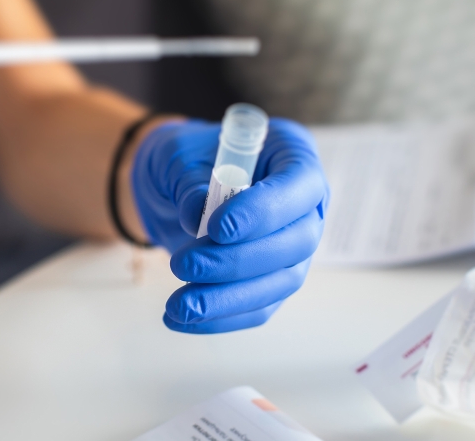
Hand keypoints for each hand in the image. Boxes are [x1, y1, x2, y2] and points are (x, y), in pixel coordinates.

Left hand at [132, 118, 328, 333]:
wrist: (169, 188)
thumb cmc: (183, 160)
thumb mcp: (177, 156)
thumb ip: (189, 181)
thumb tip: (196, 214)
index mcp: (292, 155)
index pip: (300, 184)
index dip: (265, 210)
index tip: (218, 228)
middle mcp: (305, 203)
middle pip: (296, 240)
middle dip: (238, 261)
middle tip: (182, 265)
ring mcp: (294, 246)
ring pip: (280, 281)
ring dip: (228, 299)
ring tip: (178, 305)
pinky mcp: (274, 279)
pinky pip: (260, 307)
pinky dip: (220, 317)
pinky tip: (180, 320)